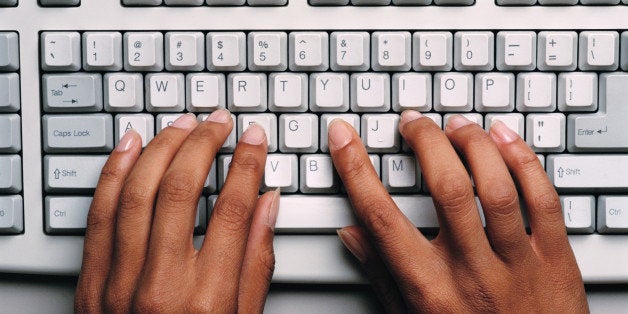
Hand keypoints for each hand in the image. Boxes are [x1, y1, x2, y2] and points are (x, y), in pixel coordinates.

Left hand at [75, 110, 278, 312]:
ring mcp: (117, 282)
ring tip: (182, 125)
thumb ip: (256, 263)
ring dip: (160, 148)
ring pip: (136, 192)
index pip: (231, 209)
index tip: (252, 139)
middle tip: (219, 122)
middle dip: (203, 144)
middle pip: (179, 189)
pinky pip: (99, 214)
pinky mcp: (89, 282)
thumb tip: (267, 205)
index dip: (245, 164)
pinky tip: (130, 146)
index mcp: (207, 299)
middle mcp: (159, 286)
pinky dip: (114, 172)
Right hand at [328, 111, 587, 312]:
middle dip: (425, 141)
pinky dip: (524, 161)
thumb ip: (382, 274)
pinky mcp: (555, 259)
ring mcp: (517, 264)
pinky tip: (505, 140)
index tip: (345, 137)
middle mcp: (472, 273)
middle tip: (413, 122)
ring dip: (474, 143)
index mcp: (429, 289)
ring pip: (497, 187)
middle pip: (447, 188)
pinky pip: (544, 200)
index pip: (381, 217)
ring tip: (456, 125)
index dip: (356, 169)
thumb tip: (352, 233)